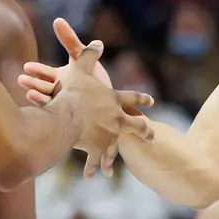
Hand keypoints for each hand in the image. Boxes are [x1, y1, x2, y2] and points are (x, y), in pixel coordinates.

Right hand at [19, 18, 154, 176]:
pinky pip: (94, 160)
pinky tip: (93, 177)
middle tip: (151, 135)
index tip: (150, 102)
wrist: (67, 117)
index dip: (141, 99)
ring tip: (114, 166)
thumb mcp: (80, 69)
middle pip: (136, 126)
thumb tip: (97, 42)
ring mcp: (108, 136)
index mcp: (114, 100)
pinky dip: (92, 168)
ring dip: (114, 157)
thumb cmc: (73, 92)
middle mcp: (116, 120)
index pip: (132, 98)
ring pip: (116, 148)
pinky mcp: (96, 148)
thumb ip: (89, 55)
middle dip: (144, 131)